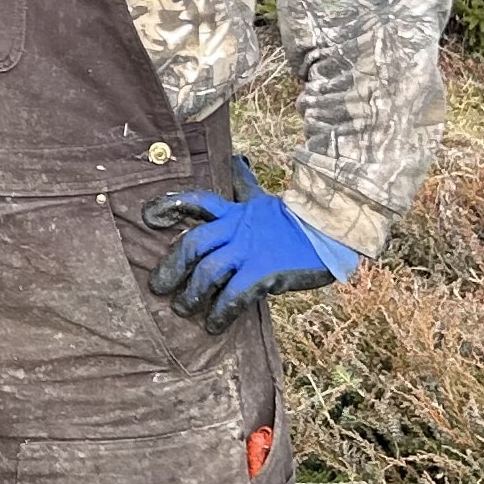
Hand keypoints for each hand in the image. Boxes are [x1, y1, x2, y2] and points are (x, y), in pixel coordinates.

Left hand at [141, 156, 337, 330]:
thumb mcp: (265, 199)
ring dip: (192, 294)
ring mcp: (250, 251)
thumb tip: (237, 158)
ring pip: (209, 271)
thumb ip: (245, 185)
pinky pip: (235, 294)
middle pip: (193, 244)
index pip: (196, 203)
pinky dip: (222, 311)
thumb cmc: (297, 219)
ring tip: (183, 310)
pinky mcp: (265, 272)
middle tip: (158, 287)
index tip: (148, 218)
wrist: (335, 232)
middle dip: (171, 267)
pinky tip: (215, 325)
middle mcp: (237, 229)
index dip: (169, 207)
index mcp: (234, 212)